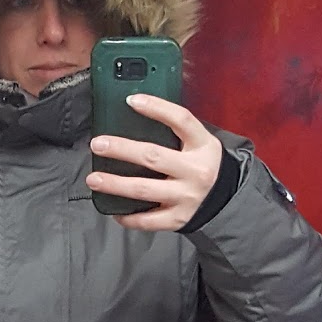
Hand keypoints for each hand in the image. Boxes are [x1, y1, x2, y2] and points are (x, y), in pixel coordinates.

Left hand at [87, 94, 222, 230]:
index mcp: (203, 146)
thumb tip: (134, 111)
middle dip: (121, 150)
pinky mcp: (179, 219)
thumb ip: (175, 131)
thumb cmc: (202, 163)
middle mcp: (196, 171)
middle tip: (97, 145)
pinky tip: (113, 210)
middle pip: (153, 157)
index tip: (131, 101)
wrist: (227, 199)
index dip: (157, 108)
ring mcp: (187, 197)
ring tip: (94, 178)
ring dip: (115, 184)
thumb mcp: (199, 143)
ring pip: (144, 189)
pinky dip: (128, 217)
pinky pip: (149, 220)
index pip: (181, 120)